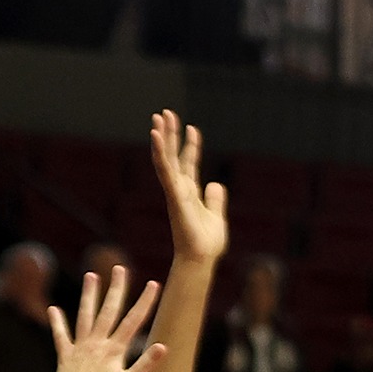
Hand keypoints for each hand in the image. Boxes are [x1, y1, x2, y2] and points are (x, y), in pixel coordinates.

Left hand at [48, 267, 168, 371]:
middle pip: (109, 310)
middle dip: (116, 289)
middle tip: (120, 268)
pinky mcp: (66, 355)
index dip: (145, 302)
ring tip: (91, 276)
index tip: (153, 284)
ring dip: (89, 295)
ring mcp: (80, 347)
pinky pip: (61, 336)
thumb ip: (145, 364)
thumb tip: (162, 346)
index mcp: (114, 349)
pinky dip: (58, 322)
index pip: (133, 320)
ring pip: (85, 316)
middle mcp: (97, 342)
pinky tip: (54, 309)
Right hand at [150, 109, 227, 261]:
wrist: (201, 258)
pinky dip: (160, 152)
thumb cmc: (207, 243)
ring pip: (165, 159)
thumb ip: (216, 200)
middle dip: (170, 135)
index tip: (192, 128)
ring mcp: (175, 191)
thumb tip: (217, 185)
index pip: (189, 163)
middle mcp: (179, 189)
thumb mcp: (217, 216)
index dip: (190, 145)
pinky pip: (165, 169)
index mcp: (190, 192)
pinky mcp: (174, 195)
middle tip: (165, 113)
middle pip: (173, 156)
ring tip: (158, 117)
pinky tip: (156, 135)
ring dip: (162, 137)